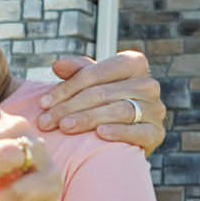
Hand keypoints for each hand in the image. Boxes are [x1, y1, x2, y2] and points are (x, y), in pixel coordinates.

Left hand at [36, 51, 165, 151]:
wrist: (122, 137)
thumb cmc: (101, 102)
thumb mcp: (89, 83)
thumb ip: (75, 71)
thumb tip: (57, 64)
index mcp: (133, 63)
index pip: (94, 73)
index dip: (66, 88)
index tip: (42, 103)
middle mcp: (148, 83)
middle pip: (103, 93)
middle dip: (70, 107)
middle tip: (46, 121)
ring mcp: (155, 108)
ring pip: (119, 110)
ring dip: (88, 119)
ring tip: (65, 127)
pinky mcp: (157, 133)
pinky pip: (139, 131)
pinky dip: (119, 132)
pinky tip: (99, 134)